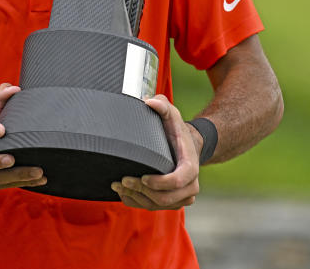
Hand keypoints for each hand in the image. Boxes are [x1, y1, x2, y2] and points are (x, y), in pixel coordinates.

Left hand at [111, 94, 200, 209]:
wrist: (187, 147)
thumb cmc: (177, 131)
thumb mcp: (172, 115)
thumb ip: (162, 106)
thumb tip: (148, 101)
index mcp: (191, 167)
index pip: (178, 181)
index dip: (159, 183)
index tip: (142, 176)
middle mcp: (190, 186)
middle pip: (164, 197)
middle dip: (142, 190)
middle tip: (123, 180)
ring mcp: (181, 197)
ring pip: (157, 205)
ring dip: (136, 197)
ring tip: (118, 185)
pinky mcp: (171, 202)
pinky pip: (153, 207)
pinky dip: (137, 202)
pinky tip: (123, 193)